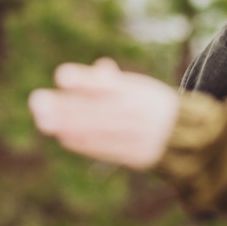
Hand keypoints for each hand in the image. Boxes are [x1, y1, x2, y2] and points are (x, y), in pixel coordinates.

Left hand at [28, 58, 178, 169]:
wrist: (187, 136)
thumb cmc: (153, 106)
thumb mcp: (138, 88)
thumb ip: (110, 82)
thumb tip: (87, 70)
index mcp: (138, 93)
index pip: (108, 85)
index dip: (85, 80)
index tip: (61, 77)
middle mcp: (137, 114)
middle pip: (98, 109)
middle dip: (66, 106)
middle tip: (38, 101)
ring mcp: (136, 135)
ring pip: (98, 130)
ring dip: (68, 126)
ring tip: (45, 121)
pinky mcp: (135, 155)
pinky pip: (105, 149)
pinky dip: (82, 142)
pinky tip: (64, 136)